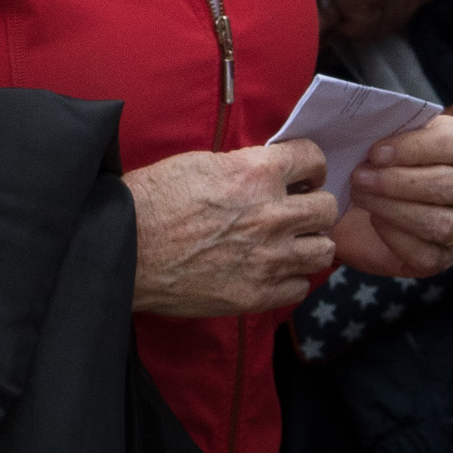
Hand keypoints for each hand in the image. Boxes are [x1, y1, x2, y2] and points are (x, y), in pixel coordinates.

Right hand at [127, 143, 337, 316]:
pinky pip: (301, 286)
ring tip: (287, 243)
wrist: (124, 249)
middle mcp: (272, 214)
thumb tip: (268, 173)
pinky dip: (289, 278)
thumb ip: (244, 167)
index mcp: (255, 173)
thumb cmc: (152, 200)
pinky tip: (269, 270)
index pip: (314, 158)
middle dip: (313, 205)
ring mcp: (269, 258)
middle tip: (295, 210)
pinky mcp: (259, 294)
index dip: (309, 165)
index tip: (302, 174)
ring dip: (307, 243)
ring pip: (324, 250)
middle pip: (327, 209)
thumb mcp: (199, 163)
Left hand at [329, 114, 452, 279]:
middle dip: (397, 181)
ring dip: (392, 208)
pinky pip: (426, 252)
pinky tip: (374, 221)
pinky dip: (394, 236)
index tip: (376, 152)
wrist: (355, 206)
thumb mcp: (378, 136)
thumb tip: (362, 120)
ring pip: (440, 222)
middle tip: (359, 176)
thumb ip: (379, 124)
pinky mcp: (441, 256)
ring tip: (360, 195)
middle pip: (449, 184)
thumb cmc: (372, 161)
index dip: (415, 148)